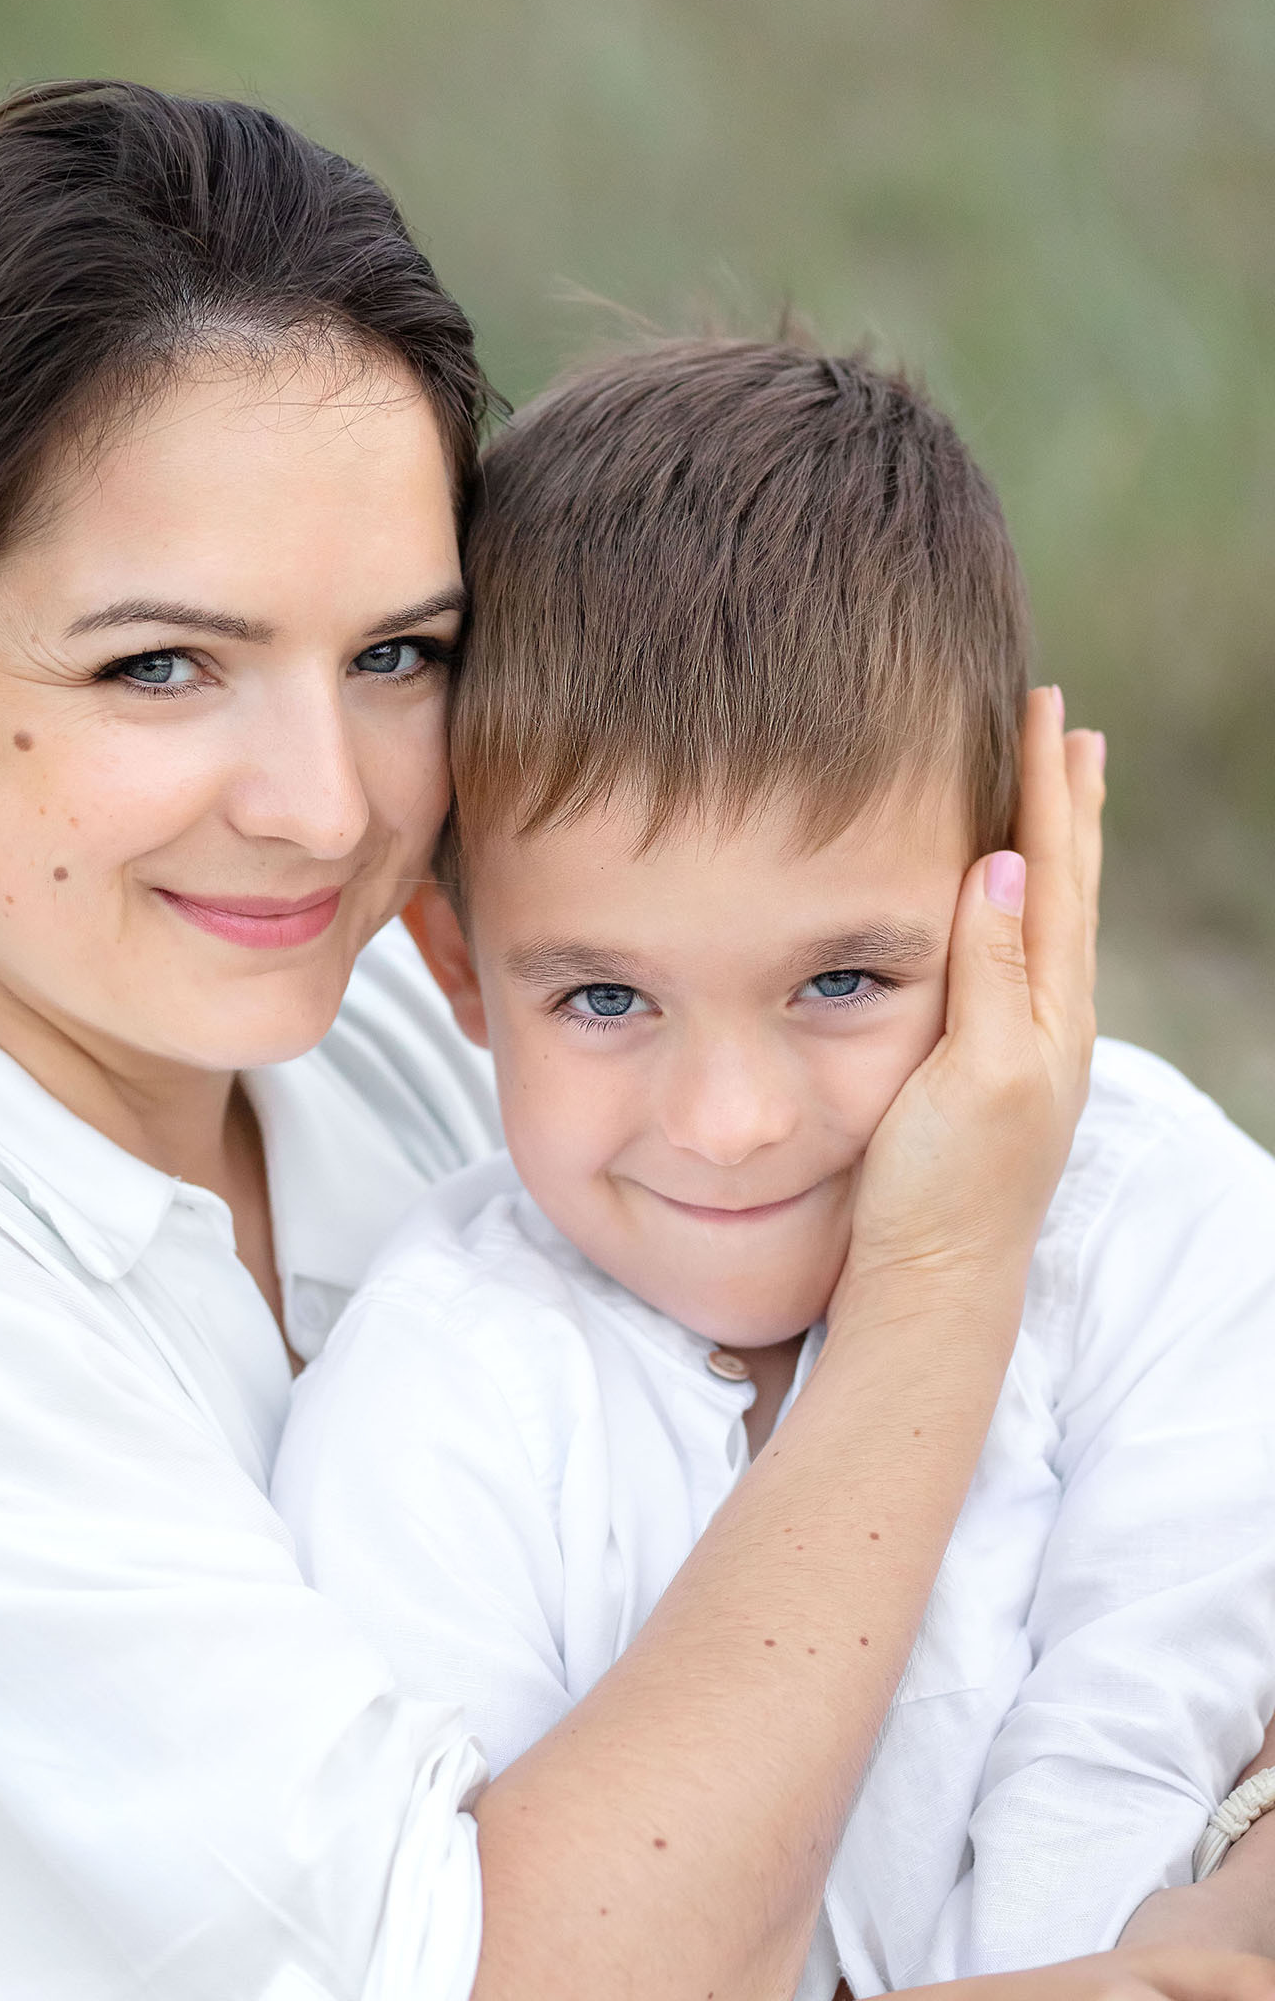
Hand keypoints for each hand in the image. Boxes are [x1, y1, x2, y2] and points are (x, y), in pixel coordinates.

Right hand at [840, 688, 1103, 1323]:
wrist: (931, 1286)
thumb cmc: (941, 1191)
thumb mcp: (970, 1074)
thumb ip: (990, 972)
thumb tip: (1000, 865)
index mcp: (1046, 1010)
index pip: (1049, 874)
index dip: (1042, 793)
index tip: (1040, 713)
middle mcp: (1049, 1024)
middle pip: (1066, 889)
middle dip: (1066, 805)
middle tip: (1068, 729)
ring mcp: (1027, 1052)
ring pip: (1051, 924)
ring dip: (1057, 852)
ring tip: (1063, 796)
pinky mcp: (995, 1077)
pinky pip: (1024, 962)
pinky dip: (1028, 910)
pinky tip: (1014, 911)